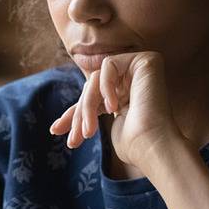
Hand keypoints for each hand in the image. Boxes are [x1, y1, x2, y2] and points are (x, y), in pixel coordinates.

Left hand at [49, 51, 184, 168]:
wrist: (152, 147)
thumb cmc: (133, 145)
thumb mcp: (100, 126)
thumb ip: (86, 114)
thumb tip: (56, 124)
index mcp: (127, 95)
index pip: (93, 97)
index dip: (74, 113)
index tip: (56, 130)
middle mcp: (134, 80)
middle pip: (92, 87)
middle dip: (80, 112)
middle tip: (75, 138)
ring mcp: (140, 69)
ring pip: (96, 78)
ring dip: (87, 105)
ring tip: (89, 131)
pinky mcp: (146, 60)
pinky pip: (109, 64)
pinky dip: (106, 85)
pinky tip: (114, 107)